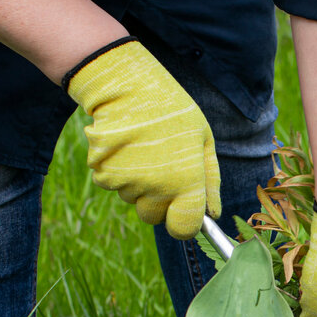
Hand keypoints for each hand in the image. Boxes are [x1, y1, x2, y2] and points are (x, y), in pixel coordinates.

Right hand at [64, 38, 219, 238]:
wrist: (127, 87)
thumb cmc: (172, 112)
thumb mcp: (203, 141)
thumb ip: (211, 181)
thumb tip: (213, 214)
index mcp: (186, 183)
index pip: (184, 229)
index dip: (184, 223)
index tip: (184, 211)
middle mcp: (156, 189)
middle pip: (155, 217)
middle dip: (159, 201)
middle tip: (162, 168)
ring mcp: (126, 184)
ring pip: (133, 200)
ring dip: (138, 184)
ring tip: (144, 150)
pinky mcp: (102, 175)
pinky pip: (114, 185)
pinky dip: (118, 172)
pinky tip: (126, 147)